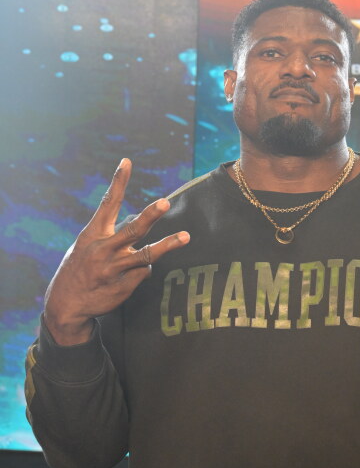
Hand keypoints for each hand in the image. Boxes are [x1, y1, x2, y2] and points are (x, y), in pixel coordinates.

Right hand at [43, 158, 189, 344]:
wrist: (66, 305)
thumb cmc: (80, 269)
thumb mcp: (86, 247)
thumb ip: (111, 234)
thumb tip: (139, 223)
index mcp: (92, 234)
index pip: (108, 204)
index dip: (118, 182)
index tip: (127, 162)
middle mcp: (103, 250)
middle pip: (132, 230)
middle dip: (150, 216)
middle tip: (165, 203)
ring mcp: (114, 269)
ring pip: (146, 255)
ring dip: (167, 245)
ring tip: (186, 236)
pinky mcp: (122, 287)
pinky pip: (143, 273)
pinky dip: (142, 270)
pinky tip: (131, 274)